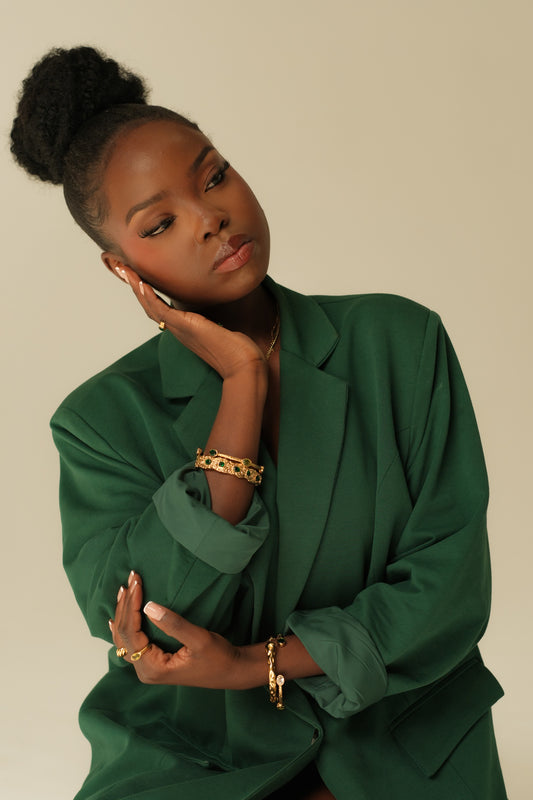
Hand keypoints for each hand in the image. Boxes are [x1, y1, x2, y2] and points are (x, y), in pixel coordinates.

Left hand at [109, 571, 245, 688]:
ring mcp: (147, 668)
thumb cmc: (218, 658)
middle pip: (124, 635)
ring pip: (125, 639)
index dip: (131, 606)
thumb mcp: (199, 639)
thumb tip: (148, 607)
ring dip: (124, 613)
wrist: (231, 672)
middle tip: (131, 578)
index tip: (137, 583)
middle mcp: (145, 670)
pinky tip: (116, 618)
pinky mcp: (153, 662)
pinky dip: (126, 626)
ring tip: (124, 590)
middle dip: (126, 605)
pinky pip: (131, 643)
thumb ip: (174, 624)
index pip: (131, 633)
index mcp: (153, 668)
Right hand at [115, 266, 266, 380]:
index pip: (160, 307)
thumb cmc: (238, 350)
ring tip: (122, 269)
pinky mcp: (185, 327)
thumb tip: (222, 308)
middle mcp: (178, 329)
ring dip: (135, 287)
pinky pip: (161, 310)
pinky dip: (149, 297)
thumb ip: (217, 319)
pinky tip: (141, 283)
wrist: (243, 365)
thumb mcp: (224, 328)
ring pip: (149, 305)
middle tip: (119, 267)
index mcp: (184, 329)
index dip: (146, 292)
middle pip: (148, 304)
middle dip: (134, 285)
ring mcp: (180, 329)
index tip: (137, 276)